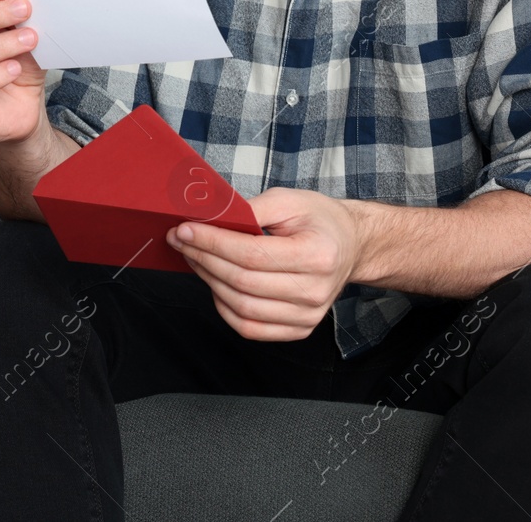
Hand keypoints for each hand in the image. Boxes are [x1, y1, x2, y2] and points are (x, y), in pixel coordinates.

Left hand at [165, 187, 364, 340]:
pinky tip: (214, 283)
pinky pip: (249, 327)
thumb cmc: (318, 220)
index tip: (184, 230)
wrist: (348, 246)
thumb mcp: (289, 200)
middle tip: (181, 240)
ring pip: (241, 307)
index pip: (251, 254)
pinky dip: (224, 307)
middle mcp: (315, 291)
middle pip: (242, 281)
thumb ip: (251, 209)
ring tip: (195, 258)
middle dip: (203, 259)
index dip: (212, 243)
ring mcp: (308, 316)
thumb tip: (210, 220)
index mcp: (317, 255)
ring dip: (209, 281)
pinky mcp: (298, 329)